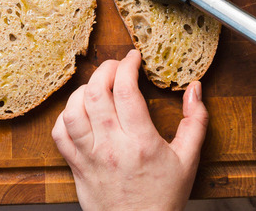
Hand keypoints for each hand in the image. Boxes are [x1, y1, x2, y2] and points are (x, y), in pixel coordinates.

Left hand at [51, 50, 208, 210]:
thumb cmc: (163, 197)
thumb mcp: (189, 159)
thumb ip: (195, 122)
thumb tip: (195, 89)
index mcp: (140, 142)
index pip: (125, 90)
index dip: (127, 65)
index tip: (133, 58)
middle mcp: (111, 146)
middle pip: (94, 93)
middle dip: (104, 70)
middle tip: (116, 66)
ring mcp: (89, 157)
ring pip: (72, 110)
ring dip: (83, 90)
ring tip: (97, 86)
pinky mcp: (76, 166)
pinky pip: (60, 133)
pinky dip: (65, 116)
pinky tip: (80, 112)